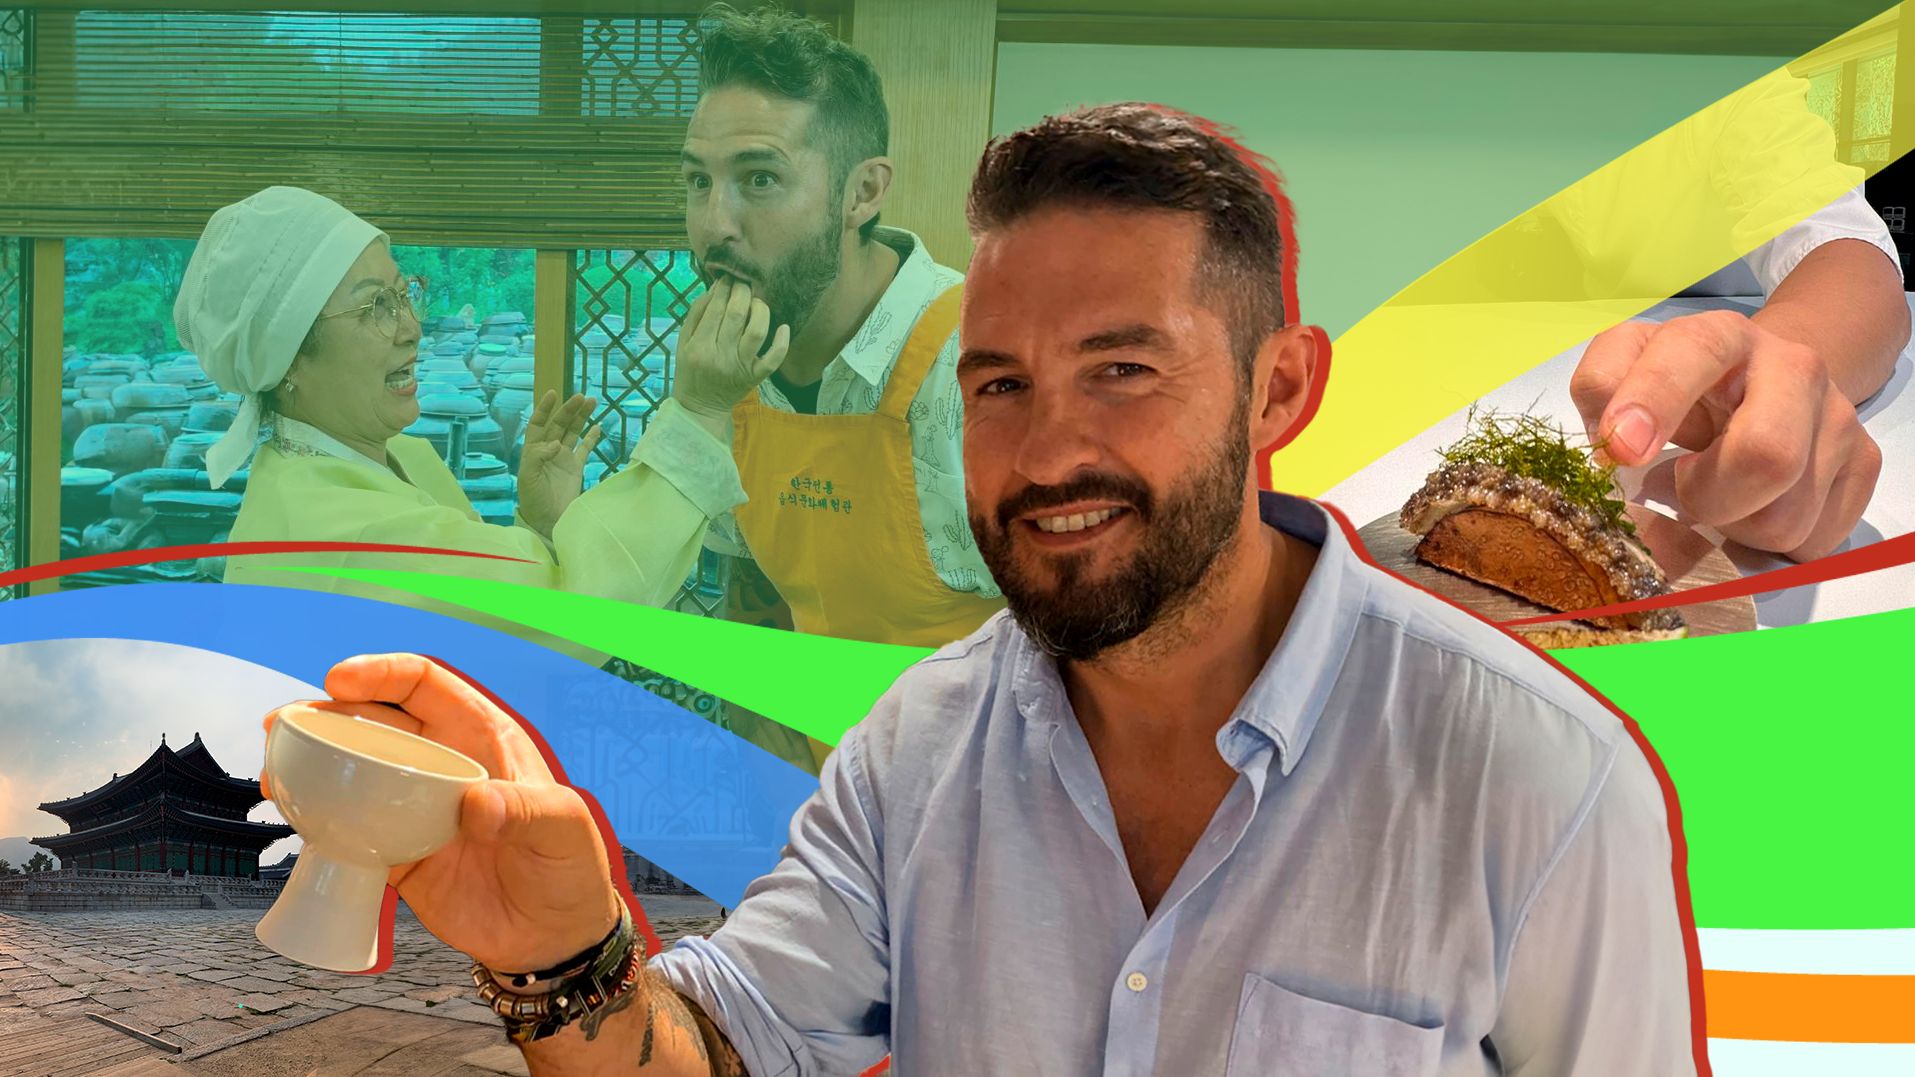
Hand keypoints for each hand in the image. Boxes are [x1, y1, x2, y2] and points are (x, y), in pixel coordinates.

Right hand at [261, 655, 622, 971]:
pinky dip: (315, 820)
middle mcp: (440, 765)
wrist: (550, 938)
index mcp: (481, 739)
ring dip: (310, 763)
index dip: (383, 674)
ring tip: (275, 770)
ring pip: (351, 771)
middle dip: (326, 714)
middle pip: (374, 722)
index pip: (426, 687)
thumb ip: (524, 811)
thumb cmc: (568, 868)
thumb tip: (474, 804)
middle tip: (286, 723)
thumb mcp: (562, 828)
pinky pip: (345, 828)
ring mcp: (412, 808)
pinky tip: (292, 817)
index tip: (341, 680)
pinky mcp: (393, 853)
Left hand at [516, 390, 603, 538]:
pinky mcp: (576, 468)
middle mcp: (549, 450)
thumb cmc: (533, 499)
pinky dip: (591, 437)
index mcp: (533, 450)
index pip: (538, 423)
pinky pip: (585, 448)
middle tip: (581, 397)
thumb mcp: (528, 477)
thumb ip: (538, 457)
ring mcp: (563, 458)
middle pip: (559, 424)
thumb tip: (555, 443)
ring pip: (573, 432)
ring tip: (591, 402)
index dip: (544, 408)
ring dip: (581, 417)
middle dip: (569, 410)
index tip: (553, 394)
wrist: (547, 520)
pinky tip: (597, 426)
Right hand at [672, 277, 790, 419]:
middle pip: (736, 314)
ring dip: (760, 309)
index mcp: (699, 346)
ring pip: (757, 330)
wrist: (701, 407)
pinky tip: (783, 327)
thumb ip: (696, 315)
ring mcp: (741, 366)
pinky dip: (782, 342)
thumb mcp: (683, 343)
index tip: (727, 278)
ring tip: (756, 302)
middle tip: (743, 284)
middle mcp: (721, 355)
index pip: (715, 308)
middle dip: (742, 291)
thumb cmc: (690, 371)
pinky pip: (774, 358)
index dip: (723, 287)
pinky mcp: (756, 376)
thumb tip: (715, 288)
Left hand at [1572, 310, 1882, 560]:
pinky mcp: (1863, 460)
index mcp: (1717, 337)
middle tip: (1681, 487)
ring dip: (1732, 526)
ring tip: (1716, 494)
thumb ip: (1602, 403)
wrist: (1761, 378)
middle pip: (1766, 455)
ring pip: (1785, 516)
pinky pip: (1813, 539)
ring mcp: (1835, 415)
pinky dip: (1767, 543)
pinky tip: (1751, 506)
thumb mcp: (1625, 377)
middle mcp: (1791, 365)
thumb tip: (1611, 464)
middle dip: (1708, 496)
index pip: (1691, 353)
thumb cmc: (1676, 388)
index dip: (1654, 400)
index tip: (1622, 450)